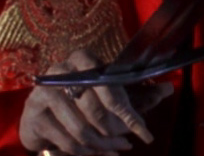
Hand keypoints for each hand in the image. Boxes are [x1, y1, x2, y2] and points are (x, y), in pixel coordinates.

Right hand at [20, 49, 175, 155]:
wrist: (41, 117)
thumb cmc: (82, 102)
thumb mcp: (110, 96)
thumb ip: (139, 95)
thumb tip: (169, 89)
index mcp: (83, 58)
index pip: (107, 81)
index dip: (124, 107)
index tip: (142, 130)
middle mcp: (61, 71)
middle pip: (95, 108)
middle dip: (114, 130)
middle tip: (127, 142)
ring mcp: (44, 93)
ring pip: (83, 128)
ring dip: (102, 145)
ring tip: (116, 149)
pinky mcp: (34, 116)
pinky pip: (68, 142)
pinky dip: (86, 152)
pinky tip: (97, 153)